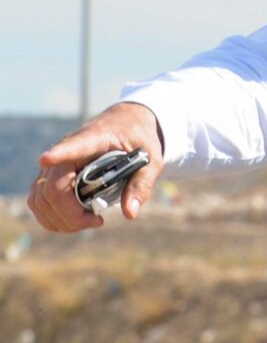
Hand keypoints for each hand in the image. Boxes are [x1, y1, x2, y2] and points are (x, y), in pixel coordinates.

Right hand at [27, 102, 164, 232]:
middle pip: (53, 187)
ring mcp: (55, 161)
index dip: (59, 153)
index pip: (74, 145)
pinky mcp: (50, 174)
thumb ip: (142, 183)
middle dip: (70, 214)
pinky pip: (38, 200)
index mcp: (95, 138)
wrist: (127, 121)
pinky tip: (73, 222)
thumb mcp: (151, 158)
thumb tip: (130, 213)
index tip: (46, 158)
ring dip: (60, 220)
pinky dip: (51, 217)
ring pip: (40, 198)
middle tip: (97, 220)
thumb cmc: (139, 138)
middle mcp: (68, 147)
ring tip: (89, 221)